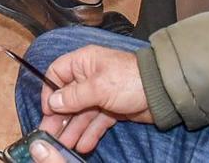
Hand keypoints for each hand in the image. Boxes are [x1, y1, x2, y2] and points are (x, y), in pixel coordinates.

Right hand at [37, 44, 152, 153]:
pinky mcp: (111, 110)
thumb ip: (73, 96)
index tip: (47, 111)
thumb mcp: (98, 87)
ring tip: (64, 146)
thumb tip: (52, 103)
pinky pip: (95, 122)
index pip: (56, 73)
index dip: (49, 91)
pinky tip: (83, 146)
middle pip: (67, 98)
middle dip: (58, 117)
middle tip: (49, 136)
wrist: (161, 93)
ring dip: (72, 129)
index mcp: (83, 62)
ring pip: (80, 113)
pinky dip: (89, 133)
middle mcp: (88, 77)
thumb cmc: (129, 80)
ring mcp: (100, 94)